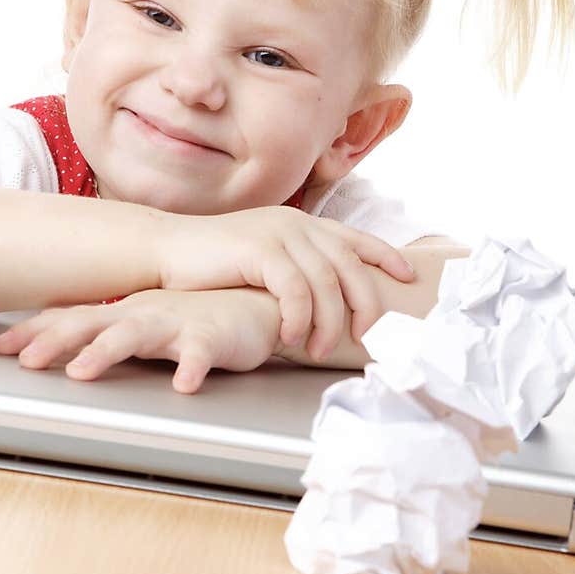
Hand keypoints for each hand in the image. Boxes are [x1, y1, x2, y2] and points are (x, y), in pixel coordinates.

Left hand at [0, 287, 282, 393]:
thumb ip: (99, 333)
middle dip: (55, 342)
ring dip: (106, 352)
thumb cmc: (191, 318)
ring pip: (136, 336)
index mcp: (122, 313)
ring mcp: (175, 324)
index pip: (68, 320)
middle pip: (91, 324)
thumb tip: (49, 341)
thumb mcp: (138, 323)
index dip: (33, 332)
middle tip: (27, 362)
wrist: (253, 304)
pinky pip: (201, 356)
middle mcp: (141, 314)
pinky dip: (192, 370)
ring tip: (82, 372)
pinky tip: (183, 385)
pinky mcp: (212, 338)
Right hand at [159, 205, 415, 357]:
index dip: (386, 256)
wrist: (167, 251)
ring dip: (329, 322)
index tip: (407, 277)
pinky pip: (295, 289)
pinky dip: (299, 318)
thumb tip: (321, 301)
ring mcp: (279, 233)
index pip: (355, 237)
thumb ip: (293, 270)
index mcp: (301, 223)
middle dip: (364, 304)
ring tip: (319, 350)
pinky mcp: (260, 250)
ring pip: (326, 281)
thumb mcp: (262, 260)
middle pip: (350, 265)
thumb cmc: (212, 264)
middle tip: (365, 337)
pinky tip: (291, 337)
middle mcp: (296, 223)